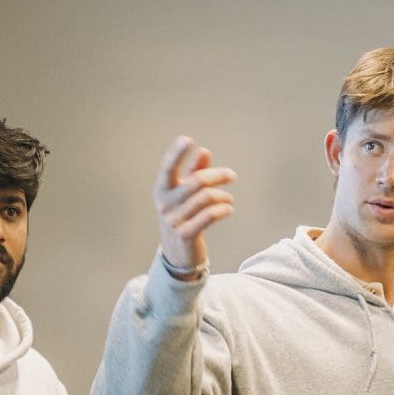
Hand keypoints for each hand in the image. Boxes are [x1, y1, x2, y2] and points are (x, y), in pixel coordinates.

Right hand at [154, 135, 237, 274]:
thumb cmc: (183, 217)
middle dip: (218, 175)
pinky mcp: (186, 234)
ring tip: (229, 199)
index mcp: (161, 190)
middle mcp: (165, 204)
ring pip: (207, 198)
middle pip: (197, 181)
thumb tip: (204, 151)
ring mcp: (174, 220)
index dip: (176, 153)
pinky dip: (223, 209)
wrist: (178, 255)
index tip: (188, 140)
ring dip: (223, 196)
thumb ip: (194, 173)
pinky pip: (210, 215)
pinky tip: (229, 209)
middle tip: (232, 175)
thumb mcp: (185, 195)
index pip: (167, 167)